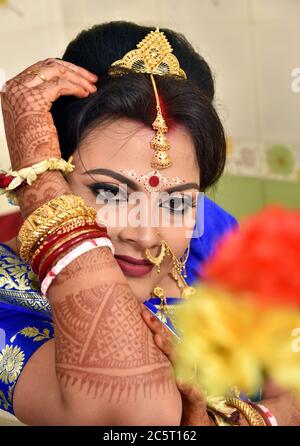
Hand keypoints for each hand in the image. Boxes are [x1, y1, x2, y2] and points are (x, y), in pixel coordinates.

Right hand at [1, 58, 97, 169]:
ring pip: (55, 71)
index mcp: (11, 91)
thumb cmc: (37, 149)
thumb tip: (67, 86)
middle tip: (92, 78)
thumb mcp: (38, 118)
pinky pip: (60, 85)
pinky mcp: (33, 100)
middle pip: (47, 66)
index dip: (64, 70)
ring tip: (93, 87)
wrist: (33, 166)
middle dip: (73, 70)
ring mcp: (21, 92)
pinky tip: (86, 94)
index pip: (39, 69)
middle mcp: (12, 88)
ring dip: (78, 78)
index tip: (82, 77)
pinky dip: (76, 87)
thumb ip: (44, 100)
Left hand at [141, 305, 213, 425]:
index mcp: (177, 359)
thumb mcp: (167, 374)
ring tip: (157, 339)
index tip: (141, 309)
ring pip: (183, 362)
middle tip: (146, 316)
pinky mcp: (198, 400)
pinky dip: (189, 387)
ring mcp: (193, 380)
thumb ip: (160, 358)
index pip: (165, 336)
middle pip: (172, 343)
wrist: (196, 419)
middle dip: (158, 328)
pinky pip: (195, 393)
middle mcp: (185, 365)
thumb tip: (142, 340)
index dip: (155, 322)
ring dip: (171, 350)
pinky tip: (181, 381)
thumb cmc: (178, 394)